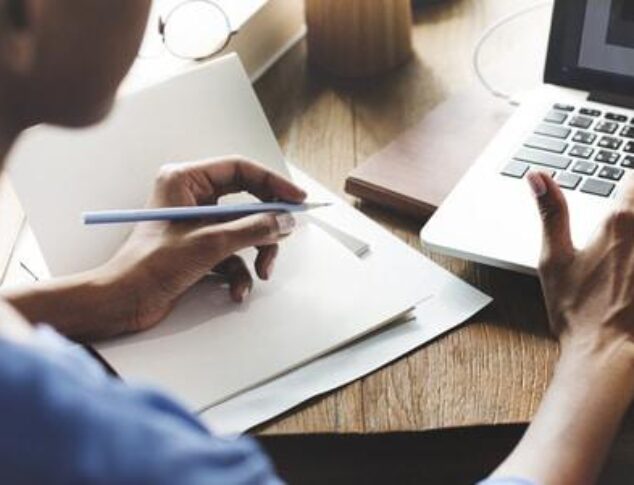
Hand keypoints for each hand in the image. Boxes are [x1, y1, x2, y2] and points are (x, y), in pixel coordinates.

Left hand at [102, 156, 305, 334]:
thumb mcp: (209, 243)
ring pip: (244, 230)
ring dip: (257, 253)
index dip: (272, 183)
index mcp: (185, 181)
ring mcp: (197, 224)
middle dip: (265, 225)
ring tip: (261, 272)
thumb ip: (252, 229)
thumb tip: (284, 220)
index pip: (240, 169)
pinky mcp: (199, 248)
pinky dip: (240, 273)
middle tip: (284, 234)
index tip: (296, 198)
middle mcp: (192, 198)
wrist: (124, 302)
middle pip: (246, 202)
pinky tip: (237, 291)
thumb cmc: (149, 266)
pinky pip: (233, 254)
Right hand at [528, 171, 633, 361]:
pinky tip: (632, 273)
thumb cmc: (577, 310)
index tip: (623, 190)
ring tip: (624, 258)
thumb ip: (551, 211)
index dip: (628, 183)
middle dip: (633, 208)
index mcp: (620, 221)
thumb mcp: (553, 258)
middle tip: (617, 236)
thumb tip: (537, 176)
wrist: (608, 354)